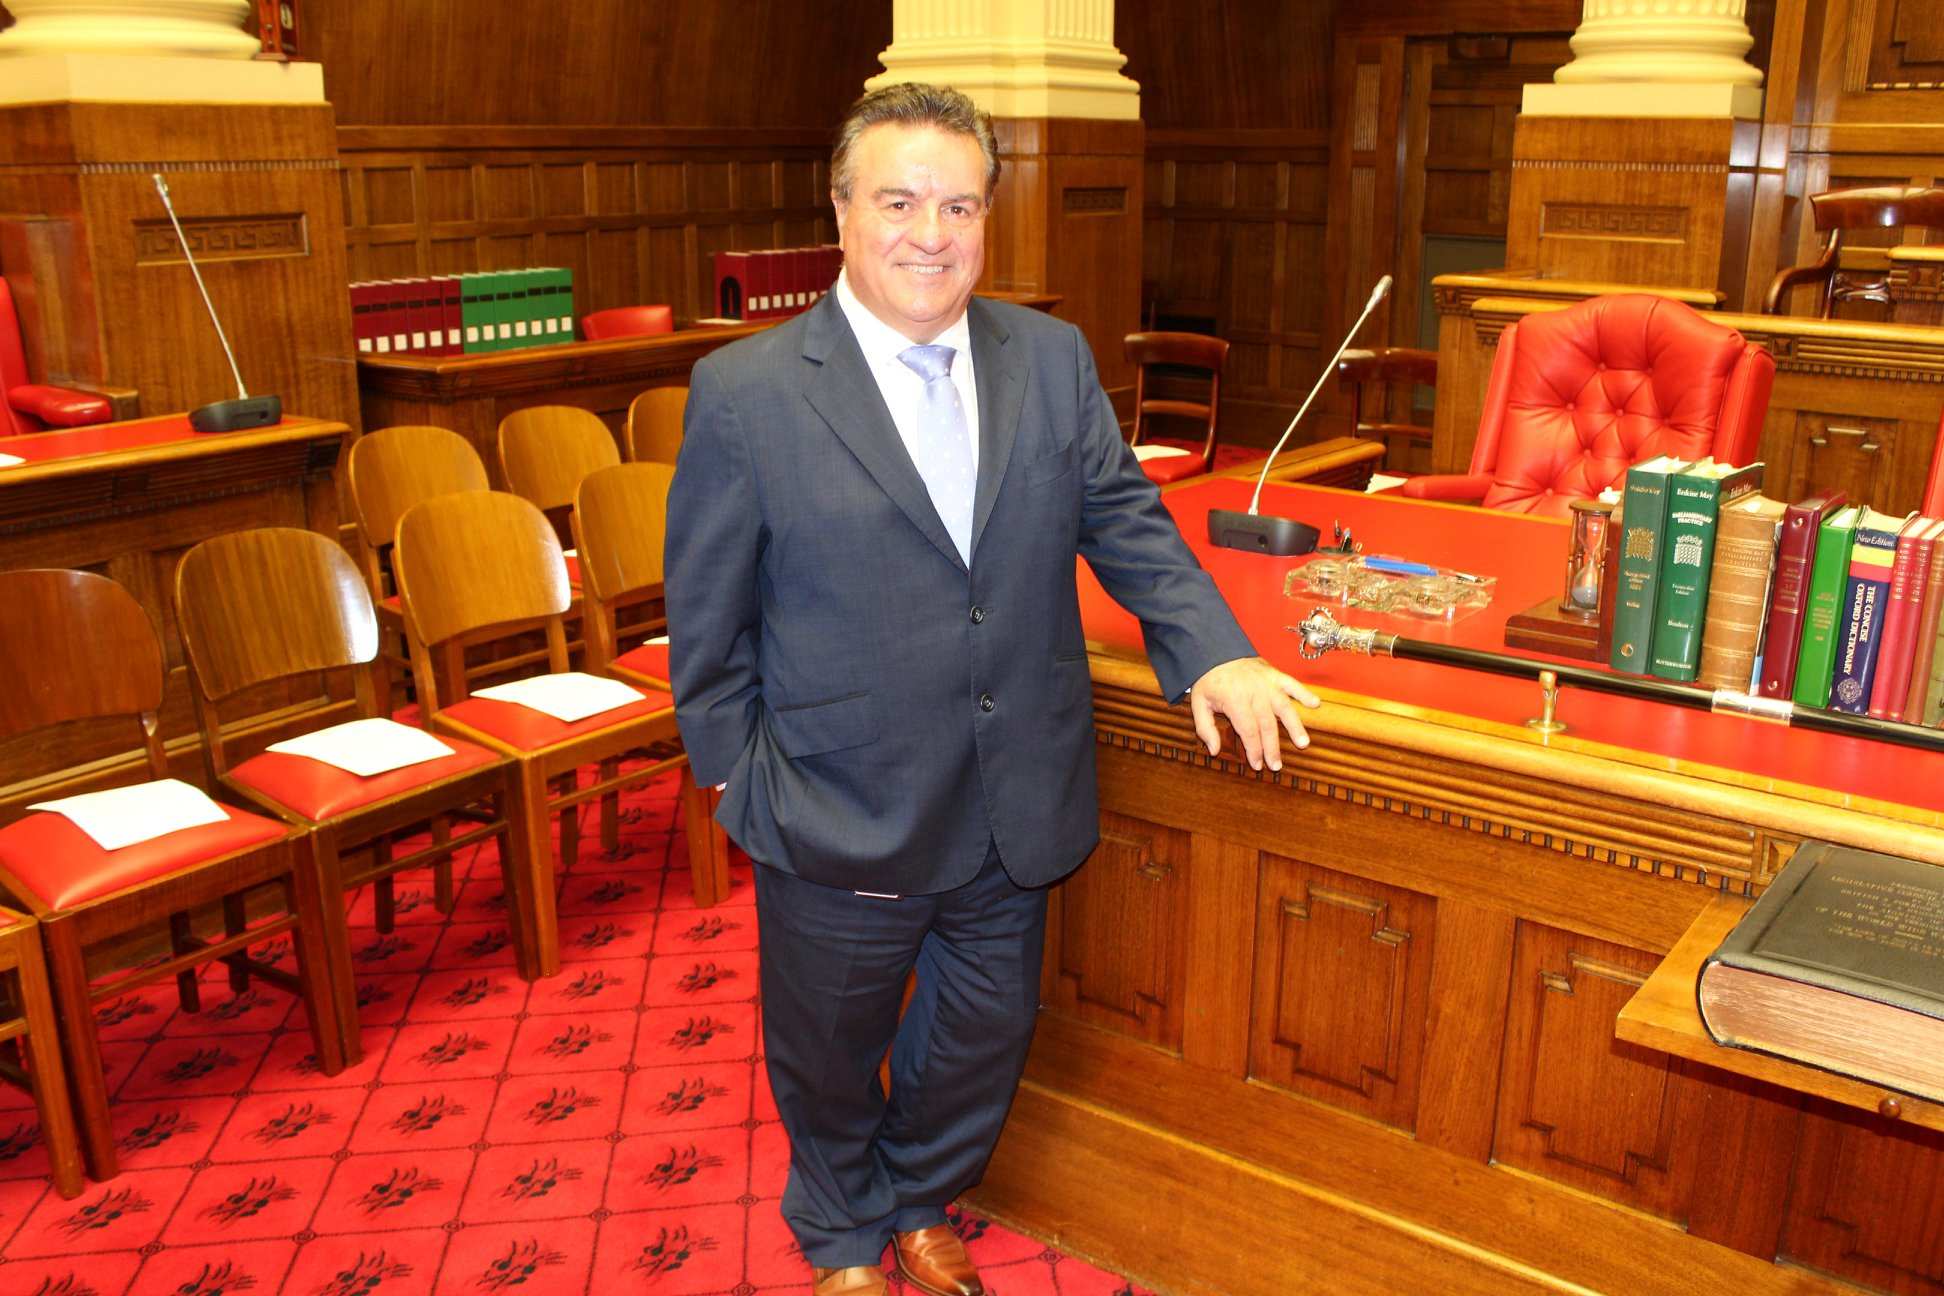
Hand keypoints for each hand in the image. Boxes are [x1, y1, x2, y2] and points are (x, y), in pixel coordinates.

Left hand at [1188, 656, 1319, 771]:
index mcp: (1234, 700)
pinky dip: (1304, 693)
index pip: (1248, 731)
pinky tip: (1315, 704)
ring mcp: (1266, 682)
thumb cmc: (1209, 681)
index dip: (1254, 750)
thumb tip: (1215, 751)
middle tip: (1276, 765)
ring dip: (1294, 726)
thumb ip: (1205, 728)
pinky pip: (1292, 683)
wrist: (1214, 652)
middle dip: (1272, 747)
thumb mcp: (1198, 704)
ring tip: (1303, 743)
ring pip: (1284, 707)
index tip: (1258, 765)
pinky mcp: (1275, 674)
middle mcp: (1253, 692)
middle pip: (1267, 724)